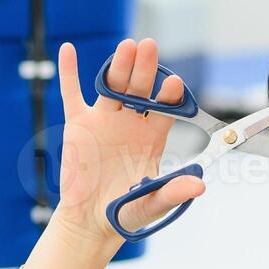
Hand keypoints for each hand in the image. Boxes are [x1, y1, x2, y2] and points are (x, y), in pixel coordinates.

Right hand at [52, 37, 206, 245]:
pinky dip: (69, 72)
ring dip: (119, 66)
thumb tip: (200, 186)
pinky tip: (67, 50)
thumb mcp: (152, 204)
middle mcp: (131, 122)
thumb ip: (173, 192)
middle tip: (150, 47)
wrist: (90, 220)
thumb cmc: (125, 212)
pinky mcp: (78, 124)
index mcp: (152, 136)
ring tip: (126, 47)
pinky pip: (72, 94)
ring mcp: (104, 119)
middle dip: (145, 69)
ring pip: (111, 87)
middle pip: (139, 90)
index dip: (169, 95)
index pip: (164, 109)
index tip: (174, 83)